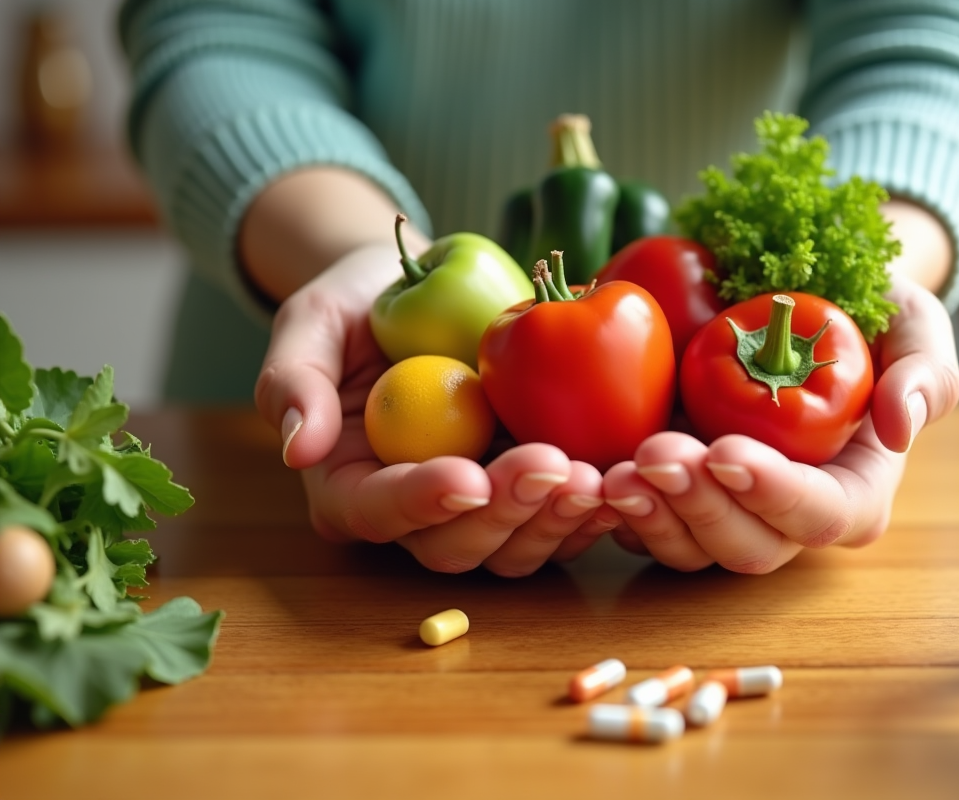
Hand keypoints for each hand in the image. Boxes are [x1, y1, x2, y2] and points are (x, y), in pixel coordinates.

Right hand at [253, 243, 614, 576]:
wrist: (420, 291)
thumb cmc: (355, 306)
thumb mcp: (309, 323)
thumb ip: (293, 380)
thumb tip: (298, 450)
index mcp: (351, 486)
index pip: (377, 512)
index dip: (422, 503)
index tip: (467, 476)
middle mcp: (415, 512)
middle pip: (454, 545)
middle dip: (507, 514)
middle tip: (553, 466)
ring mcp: (477, 507)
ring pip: (514, 546)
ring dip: (557, 520)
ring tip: (597, 478)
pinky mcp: (526, 489)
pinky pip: (560, 518)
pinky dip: (593, 507)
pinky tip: (625, 477)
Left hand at [600, 274, 958, 572]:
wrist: (800, 298)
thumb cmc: (870, 316)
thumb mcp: (914, 327)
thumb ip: (925, 372)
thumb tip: (903, 426)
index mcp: (850, 491)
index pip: (821, 514)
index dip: (775, 494)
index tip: (729, 450)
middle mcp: (784, 514)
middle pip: (746, 544)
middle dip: (698, 507)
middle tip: (654, 456)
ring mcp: (725, 508)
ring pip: (687, 545)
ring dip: (649, 516)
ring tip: (611, 475)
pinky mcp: (676, 492)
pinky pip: (643, 522)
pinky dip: (611, 507)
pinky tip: (585, 474)